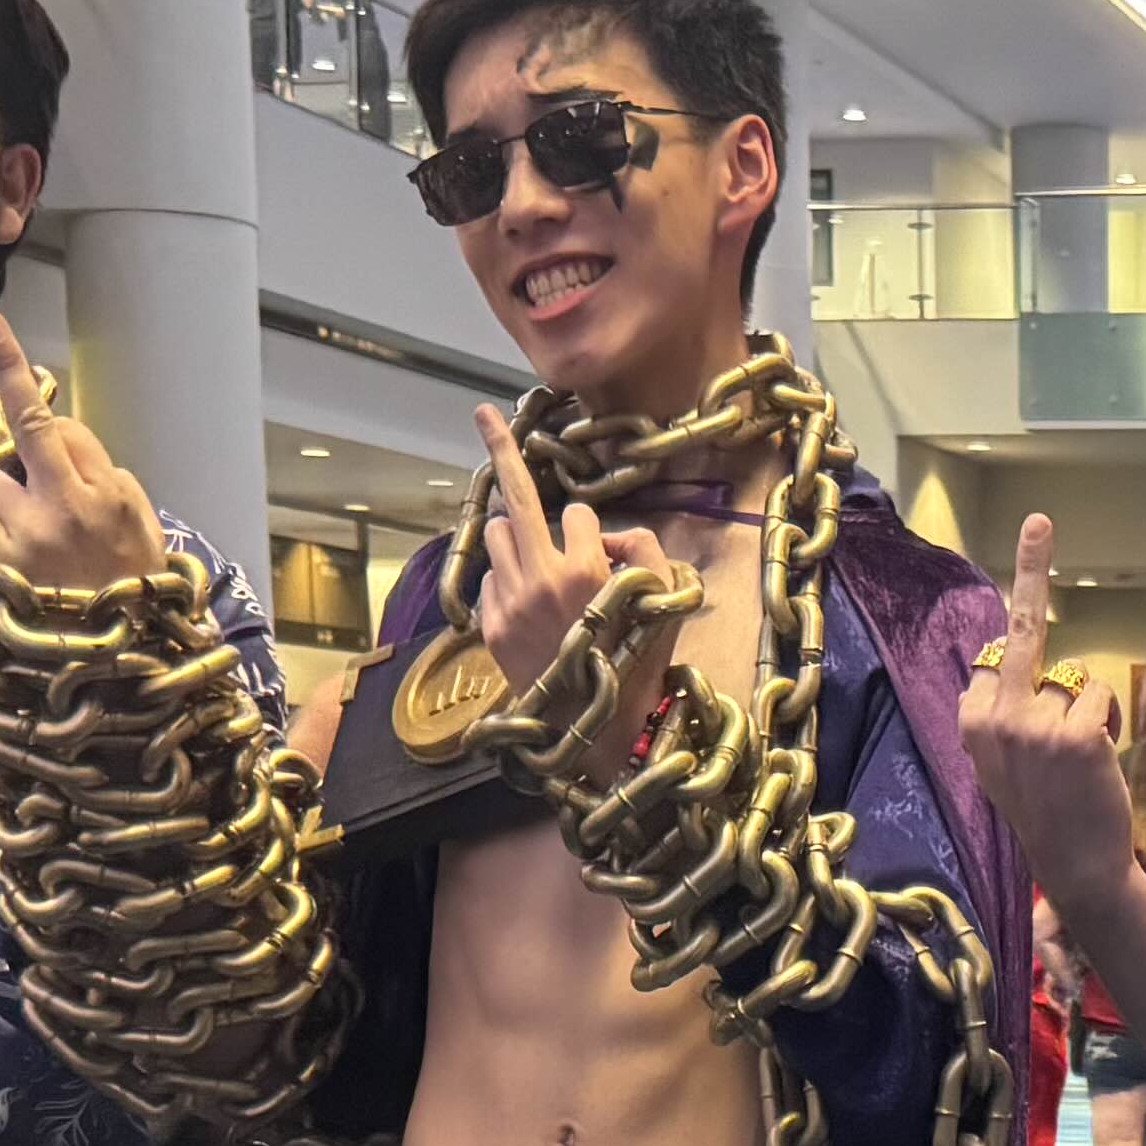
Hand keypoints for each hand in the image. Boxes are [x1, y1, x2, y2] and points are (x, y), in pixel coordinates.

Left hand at [0, 311, 166, 591]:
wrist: (116, 668)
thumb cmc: (129, 595)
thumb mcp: (143, 533)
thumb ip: (109, 482)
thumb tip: (65, 441)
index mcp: (111, 494)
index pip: (65, 429)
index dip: (43, 421)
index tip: (6, 353)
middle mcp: (72, 504)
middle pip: (30, 422)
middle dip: (4, 363)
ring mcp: (31, 532)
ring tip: (19, 536)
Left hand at [464, 397, 683, 695]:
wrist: (597, 733)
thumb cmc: (636, 666)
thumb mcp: (662, 604)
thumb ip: (643, 550)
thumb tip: (607, 534)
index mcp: (586, 570)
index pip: (581, 514)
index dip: (594, 530)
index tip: (603, 554)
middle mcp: (541, 579)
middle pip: (516, 500)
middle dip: (500, 449)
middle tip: (483, 412)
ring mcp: (510, 603)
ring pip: (498, 535)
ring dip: (516, 537)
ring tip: (536, 562)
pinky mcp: (490, 626)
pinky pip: (491, 579)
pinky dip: (508, 581)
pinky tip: (529, 607)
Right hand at [956, 515, 1141, 906]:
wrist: (1075, 867)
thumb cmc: (1045, 813)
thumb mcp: (1002, 763)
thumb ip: (999, 714)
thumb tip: (1004, 660)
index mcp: (969, 723)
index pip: (994, 657)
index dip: (1015, 654)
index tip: (1017, 573)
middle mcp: (994, 718)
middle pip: (1020, 630)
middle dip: (1030, 569)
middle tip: (1039, 522)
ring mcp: (1033, 725)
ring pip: (1071, 680)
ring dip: (1081, 712)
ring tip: (1074, 764)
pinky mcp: (1075, 732)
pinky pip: (1097, 696)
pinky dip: (1103, 722)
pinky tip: (1092, 762)